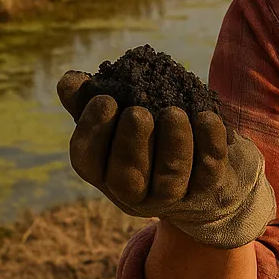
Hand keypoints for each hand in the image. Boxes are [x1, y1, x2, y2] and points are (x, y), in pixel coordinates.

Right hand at [56, 71, 275, 248]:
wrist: (206, 170)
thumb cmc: (150, 136)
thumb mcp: (119, 119)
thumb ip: (91, 100)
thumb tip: (70, 80)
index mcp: (105, 174)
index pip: (87, 161)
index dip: (93, 132)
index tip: (105, 100)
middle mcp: (135, 194)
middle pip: (126, 179)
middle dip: (131, 144)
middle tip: (138, 112)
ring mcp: (171, 197)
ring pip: (168, 179)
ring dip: (171, 144)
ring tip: (174, 113)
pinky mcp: (207, 191)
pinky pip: (207, 171)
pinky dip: (208, 143)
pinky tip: (206, 116)